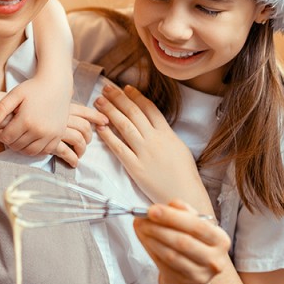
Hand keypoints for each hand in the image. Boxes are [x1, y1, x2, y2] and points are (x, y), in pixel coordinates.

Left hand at [0, 83, 106, 166]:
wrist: (56, 83)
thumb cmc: (34, 88)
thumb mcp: (15, 94)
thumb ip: (1, 109)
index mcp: (26, 120)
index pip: (7, 138)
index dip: (0, 135)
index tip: (0, 129)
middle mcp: (39, 130)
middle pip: (17, 147)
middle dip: (9, 141)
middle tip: (9, 132)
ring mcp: (51, 135)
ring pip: (30, 152)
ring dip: (21, 148)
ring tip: (19, 137)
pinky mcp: (58, 136)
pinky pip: (45, 151)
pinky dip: (36, 150)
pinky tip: (31, 140)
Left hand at [95, 83, 209, 209]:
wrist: (185, 195)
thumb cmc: (184, 174)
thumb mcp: (179, 147)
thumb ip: (166, 134)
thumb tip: (155, 124)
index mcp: (167, 133)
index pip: (149, 108)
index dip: (136, 96)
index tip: (126, 88)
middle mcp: (155, 140)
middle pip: (134, 113)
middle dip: (119, 98)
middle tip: (106, 88)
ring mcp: (144, 153)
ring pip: (124, 126)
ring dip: (110, 112)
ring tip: (99, 101)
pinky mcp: (135, 167)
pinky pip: (119, 148)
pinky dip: (108, 136)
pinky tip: (100, 127)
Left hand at [134, 200, 230, 283]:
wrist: (190, 280)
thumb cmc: (191, 246)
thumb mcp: (192, 227)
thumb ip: (183, 212)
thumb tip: (170, 204)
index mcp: (220, 239)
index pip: (197, 225)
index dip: (173, 216)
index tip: (153, 209)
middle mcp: (215, 258)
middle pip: (183, 241)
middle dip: (159, 227)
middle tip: (142, 218)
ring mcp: (202, 274)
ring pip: (172, 254)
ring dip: (151, 238)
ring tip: (140, 227)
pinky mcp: (186, 283)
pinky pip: (165, 264)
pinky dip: (152, 249)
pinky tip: (145, 240)